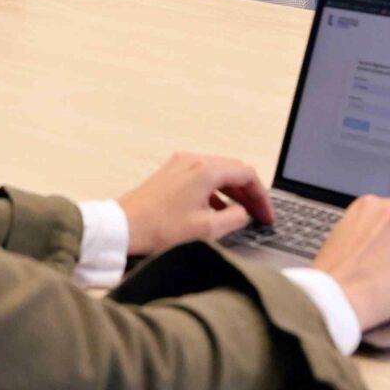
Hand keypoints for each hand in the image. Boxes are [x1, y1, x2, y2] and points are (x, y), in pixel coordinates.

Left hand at [117, 152, 274, 254]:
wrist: (122, 227)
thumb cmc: (160, 229)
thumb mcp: (206, 230)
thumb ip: (234, 219)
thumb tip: (245, 214)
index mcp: (206, 170)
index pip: (247, 174)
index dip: (262, 197)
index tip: (266, 216)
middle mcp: (193, 160)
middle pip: (233, 170)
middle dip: (250, 193)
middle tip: (259, 215)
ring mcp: (179, 164)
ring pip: (218, 172)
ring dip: (233, 192)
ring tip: (241, 214)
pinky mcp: (170, 172)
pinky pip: (201, 176)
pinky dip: (215, 191)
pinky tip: (216, 211)